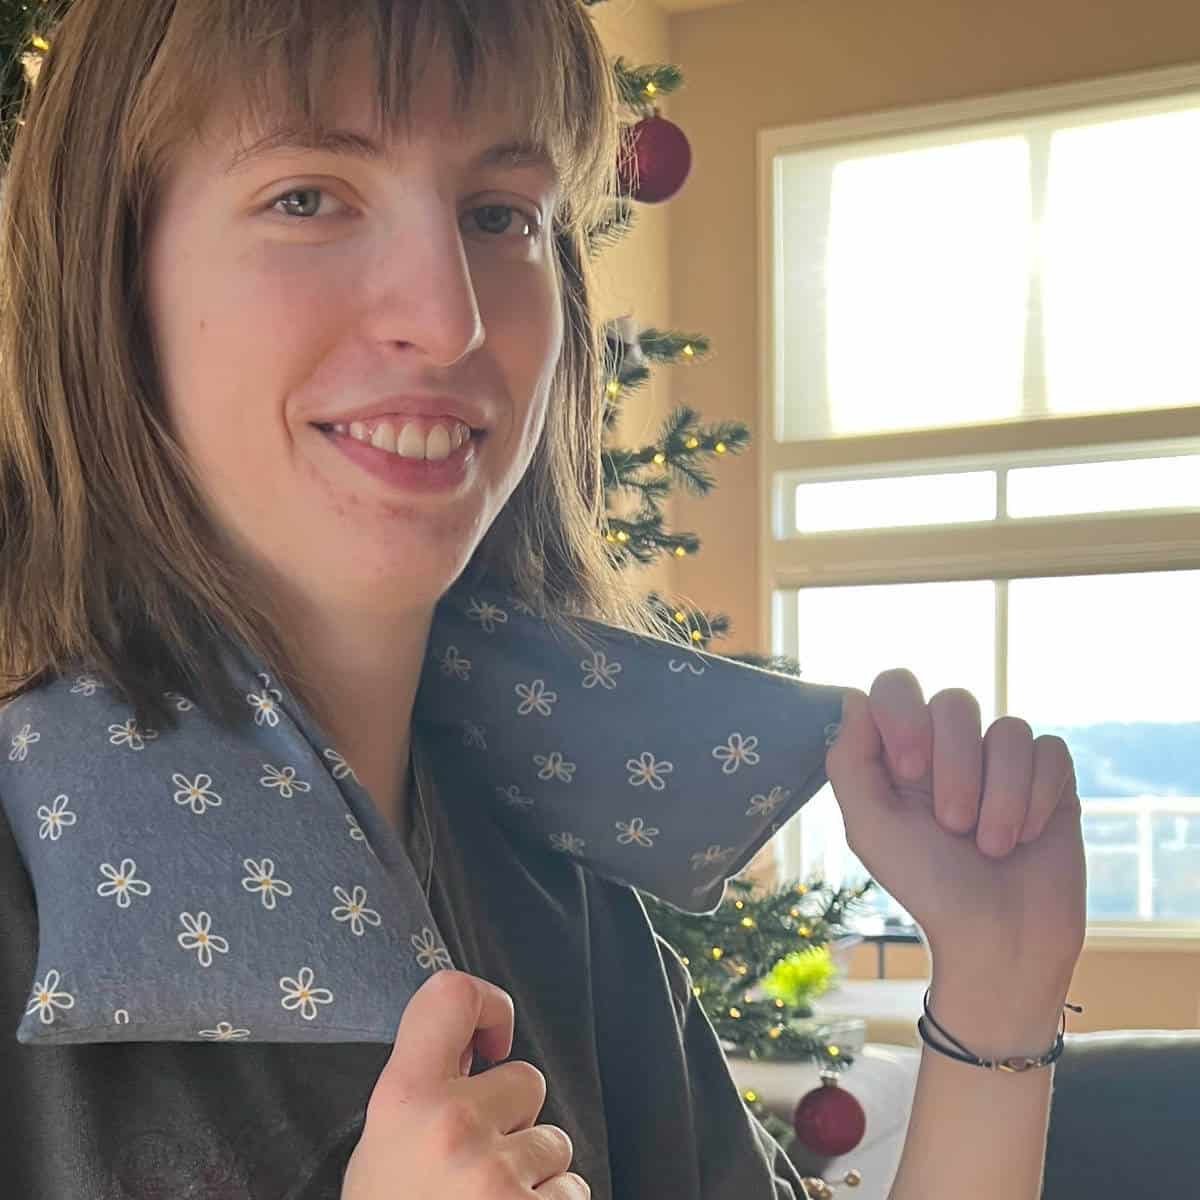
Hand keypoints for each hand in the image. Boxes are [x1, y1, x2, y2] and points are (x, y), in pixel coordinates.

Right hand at [341, 970, 587, 1198]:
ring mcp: (498, 1173)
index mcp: (404, 1100)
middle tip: (472, 1169)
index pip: (449, 997)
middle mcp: (453, 1124)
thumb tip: (481, 1047)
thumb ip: (425, 1093)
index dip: (485, 1001)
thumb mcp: (382, 1150)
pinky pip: (573, 1187)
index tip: (494, 1033)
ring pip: (554, 1140)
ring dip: (533, 1173)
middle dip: (513, 1118)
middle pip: (525, 1078)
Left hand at [825, 671, 1085, 1024]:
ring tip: (992, 846)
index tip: (910, 769)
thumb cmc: (927, 886)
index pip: (897, 687)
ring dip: (1000, 795)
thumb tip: (854, 697)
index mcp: (902, 753)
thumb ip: (849, 760)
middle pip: (955, 702)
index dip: (904, 714)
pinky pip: (1050, 750)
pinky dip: (1037, 797)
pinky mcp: (1051, 778)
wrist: (999, 940)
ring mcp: (1003, 761)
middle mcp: (951, 748)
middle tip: (954, 825)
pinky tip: (1027, 836)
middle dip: (956, 767)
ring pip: (1009, 728)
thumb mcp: (870, 827)